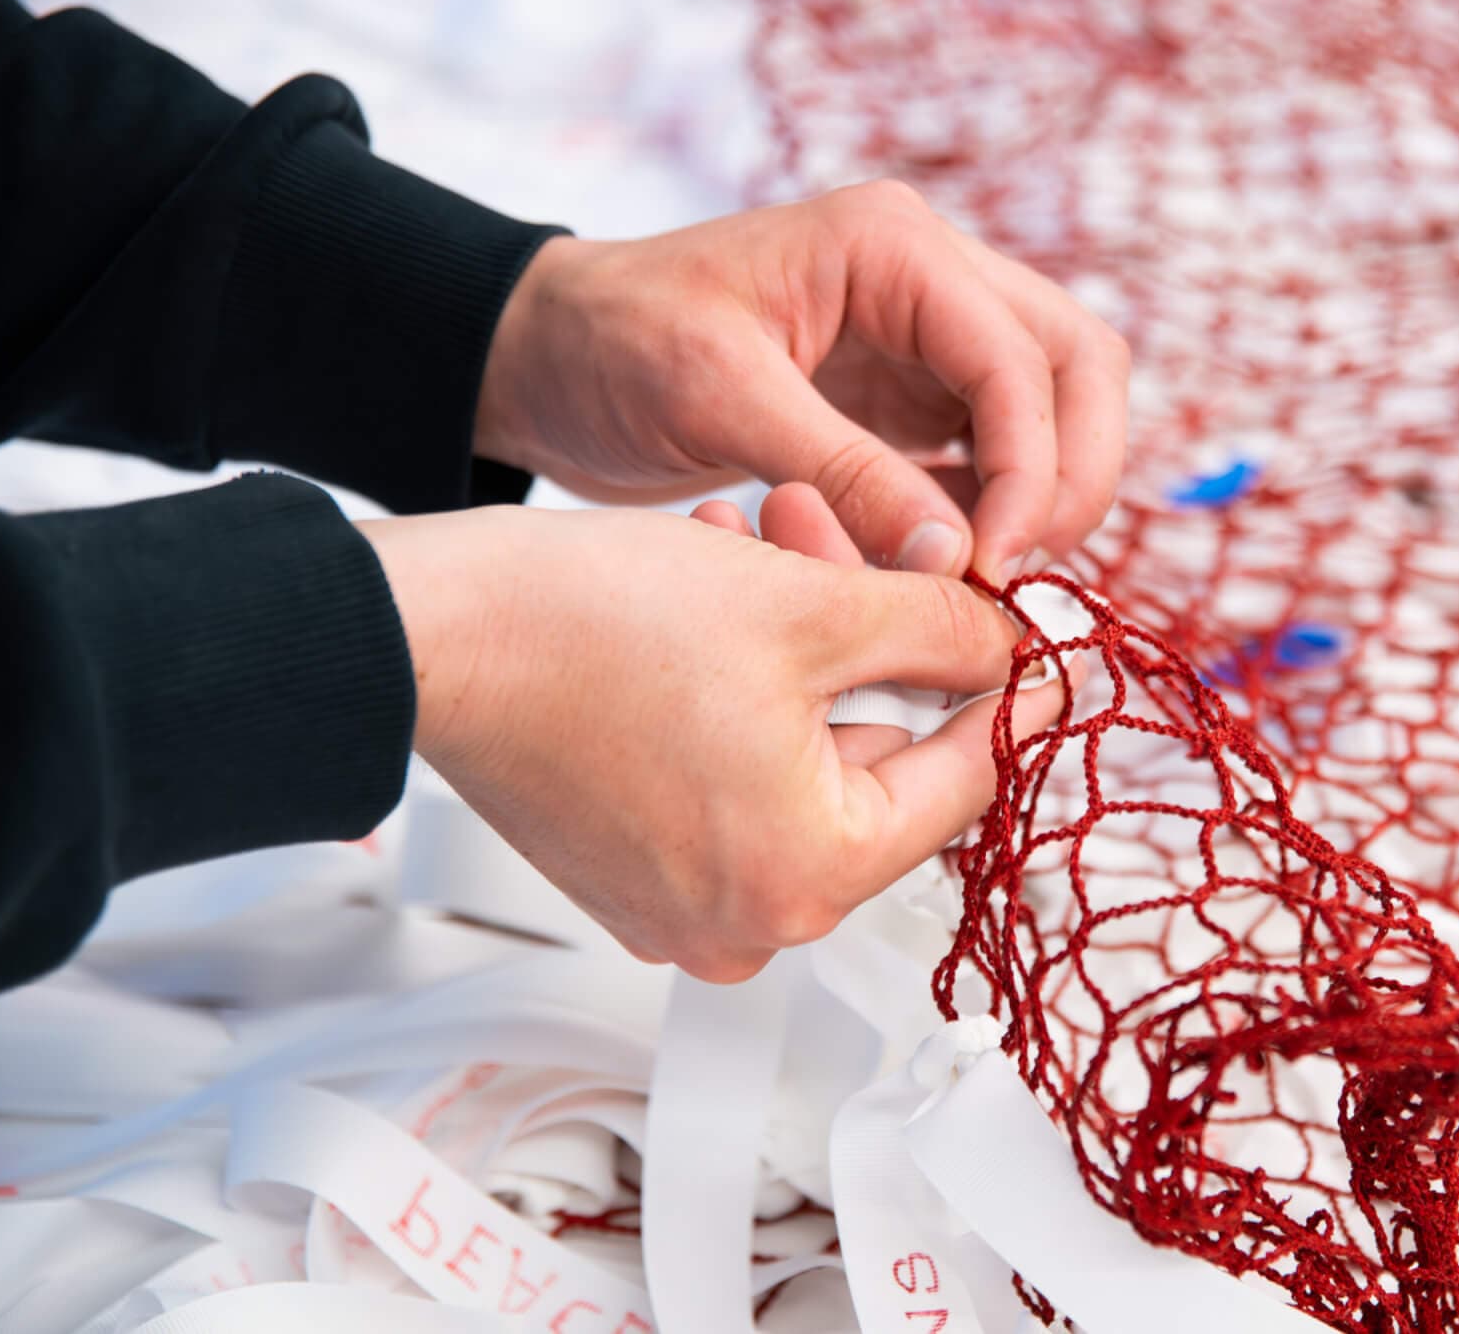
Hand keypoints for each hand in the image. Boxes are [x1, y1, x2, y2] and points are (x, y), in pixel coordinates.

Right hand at [357, 503, 1074, 981]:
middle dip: (871, 638)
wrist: (420, 636)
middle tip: (856, 541)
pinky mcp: (628, 870)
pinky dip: (741, 690)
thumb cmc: (585, 629)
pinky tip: (720, 588)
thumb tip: (1015, 649)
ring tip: (767, 536)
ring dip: (801, 645)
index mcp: (808, 878)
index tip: (1038, 639)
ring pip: (798, 756)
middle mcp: (746, 922)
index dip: (1006, 689)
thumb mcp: (809, 606)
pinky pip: (728, 776)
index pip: (962, 781)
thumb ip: (940, 630)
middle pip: (872, 765)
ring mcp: (678, 905)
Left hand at [472, 181, 1129, 582]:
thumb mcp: (720, 400)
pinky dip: (991, 511)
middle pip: (1078, 367)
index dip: (1034, 470)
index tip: (997, 567)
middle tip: (1022, 574)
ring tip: (989, 581)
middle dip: (1071, 476)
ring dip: (1044, 497)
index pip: (1021, 360)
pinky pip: (991, 453)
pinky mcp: (905, 397)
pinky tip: (951, 567)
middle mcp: (931, 279)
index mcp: (893, 249)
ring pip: (1051, 410)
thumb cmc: (612, 347)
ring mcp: (926, 337)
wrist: (545, 354)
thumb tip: (961, 562)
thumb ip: (847, 475)